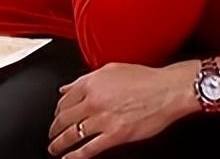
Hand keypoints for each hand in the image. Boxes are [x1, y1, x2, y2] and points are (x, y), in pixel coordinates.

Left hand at [48, 61, 198, 157]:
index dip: (58, 109)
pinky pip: (88, 149)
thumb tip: (68, 88)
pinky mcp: (114, 135)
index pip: (65, 99)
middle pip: (64, 118)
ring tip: (54, 148)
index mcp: (92, 82)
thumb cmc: (146, 79)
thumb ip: (87, 79)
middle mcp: (94, 100)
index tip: (57, 115)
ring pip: (72, 134)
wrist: (167, 90)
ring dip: (59, 144)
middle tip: (51, 133)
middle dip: (54, 128)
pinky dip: (75, 156)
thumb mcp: (113, 69)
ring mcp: (103, 119)